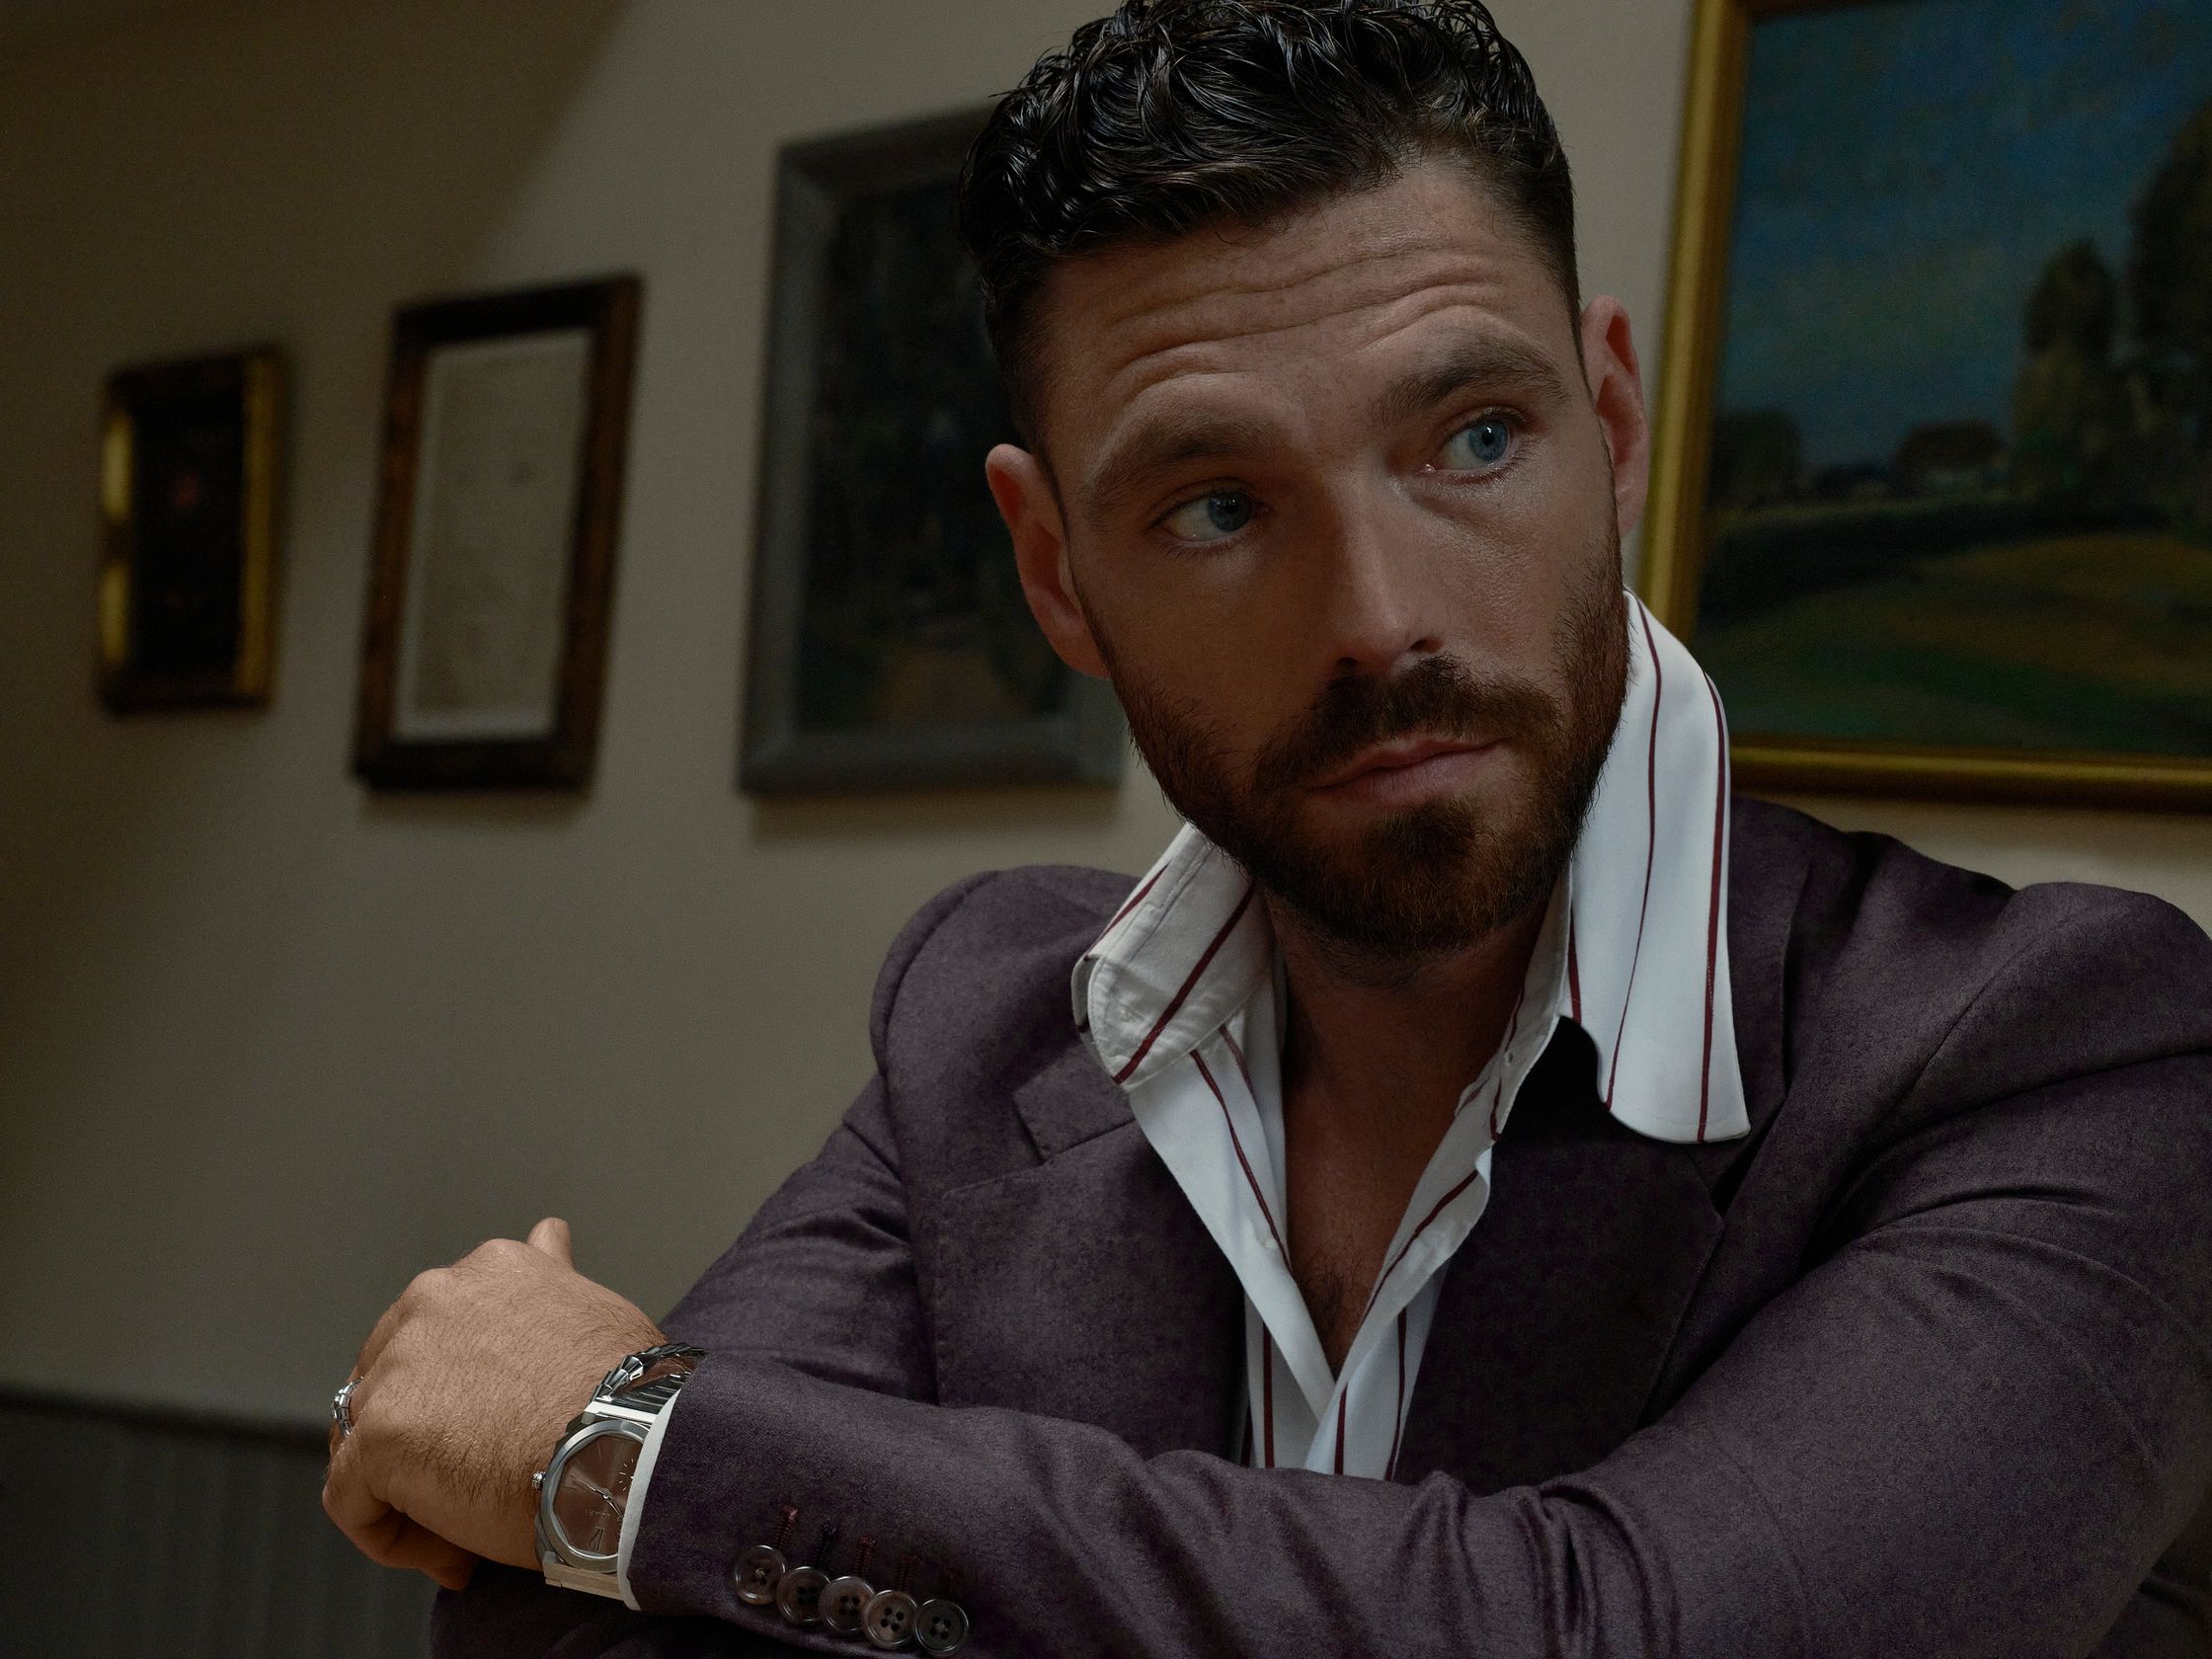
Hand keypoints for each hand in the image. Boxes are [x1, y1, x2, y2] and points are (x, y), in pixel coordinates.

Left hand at [323, 1217, 663, 1589]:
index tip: (503, 1431)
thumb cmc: (628, 1396)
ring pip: (367, 1442)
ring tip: (473, 1527)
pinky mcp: (378, 1437)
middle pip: (391, 1383)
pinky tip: (453, 1552)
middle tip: (483, 1481)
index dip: (461, 1393)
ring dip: (410, 1490)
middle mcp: (432, 1300)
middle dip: (424, 1438)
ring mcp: (397, 1367)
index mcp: (486, 1270)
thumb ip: (551, 1277)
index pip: (438, 1334)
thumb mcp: (592, 1306)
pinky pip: (351, 1500)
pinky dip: (391, 1535)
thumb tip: (548, 1234)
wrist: (630, 1449)